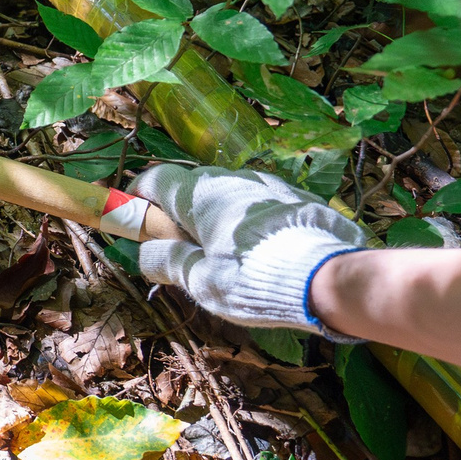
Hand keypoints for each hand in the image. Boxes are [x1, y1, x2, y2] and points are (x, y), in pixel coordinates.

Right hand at [132, 162, 365, 337]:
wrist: (327, 277)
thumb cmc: (252, 278)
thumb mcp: (200, 281)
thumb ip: (168, 262)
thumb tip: (146, 253)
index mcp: (200, 194)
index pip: (155, 179)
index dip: (137, 196)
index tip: (132, 218)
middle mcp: (231, 179)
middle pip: (191, 185)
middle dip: (177, 211)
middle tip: (179, 247)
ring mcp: (266, 183)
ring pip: (227, 192)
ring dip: (215, 215)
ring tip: (223, 252)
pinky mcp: (294, 196)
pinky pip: (257, 200)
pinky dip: (246, 218)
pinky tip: (258, 248)